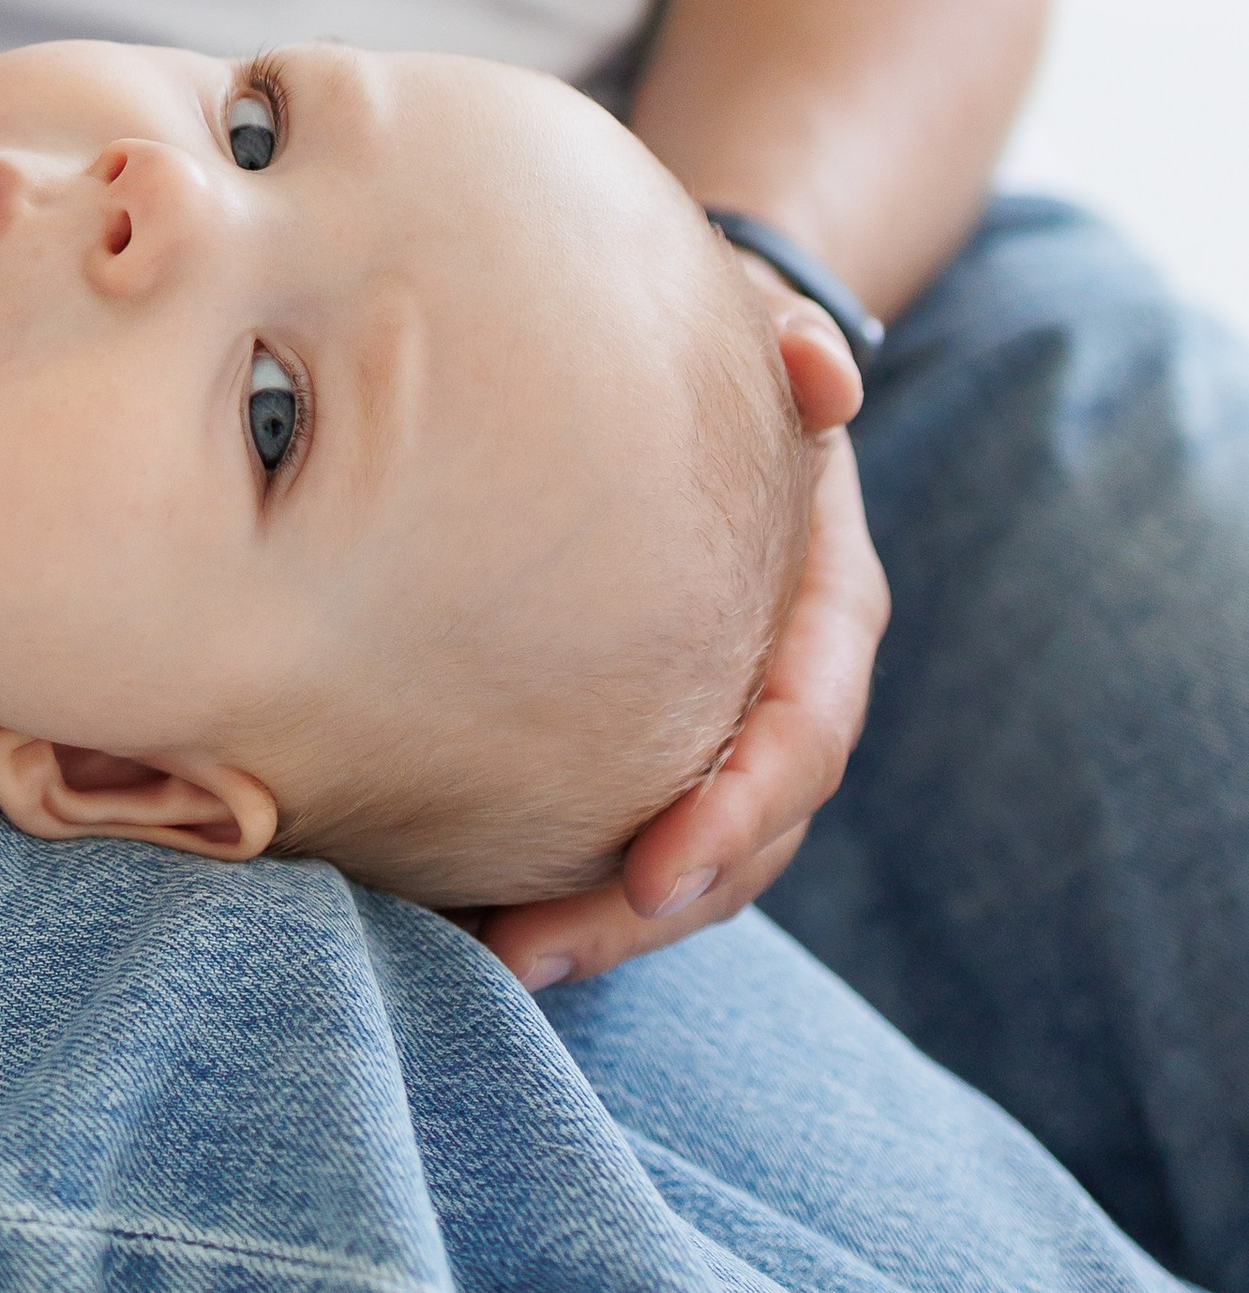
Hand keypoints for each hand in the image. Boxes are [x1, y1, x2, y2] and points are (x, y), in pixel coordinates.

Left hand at [479, 284, 888, 994]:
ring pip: (690, 863)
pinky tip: (467, 913)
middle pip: (745, 833)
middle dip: (653, 907)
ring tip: (497, 959)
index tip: (663, 867)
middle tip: (537, 953)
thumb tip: (820, 368)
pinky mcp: (652, 741)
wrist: (698, 373)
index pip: (806, 728)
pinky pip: (624, 834)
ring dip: (601, 924)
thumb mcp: (756, 334)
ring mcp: (720, 726)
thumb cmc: (721, 348)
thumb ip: (794, 350)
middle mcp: (783, 686)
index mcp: (825, 607)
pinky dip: (563, 885)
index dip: (744, 806)